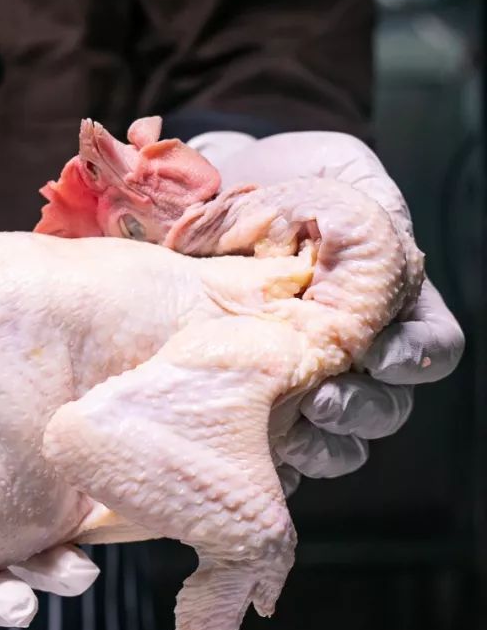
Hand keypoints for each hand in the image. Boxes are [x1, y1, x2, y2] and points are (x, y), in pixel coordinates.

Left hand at [189, 130, 464, 486]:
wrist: (197, 193)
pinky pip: (269, 452)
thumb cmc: (275, 179)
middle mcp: (351, 354)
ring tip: (284, 430)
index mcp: (389, 305)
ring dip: (320, 446)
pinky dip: (265, 460)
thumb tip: (385, 237)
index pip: (432, 349)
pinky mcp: (245, 398)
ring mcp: (298, 381)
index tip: (379, 357)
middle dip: (360, 410)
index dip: (416, 360)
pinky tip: (243, 453)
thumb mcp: (332, 169)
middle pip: (386, 409)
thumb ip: (371, 201)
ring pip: (336, 442)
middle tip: (321, 401)